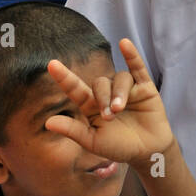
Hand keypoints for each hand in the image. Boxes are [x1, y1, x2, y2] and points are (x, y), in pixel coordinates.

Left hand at [44, 39, 174, 170]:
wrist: (148, 151)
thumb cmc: (119, 147)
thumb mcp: (93, 141)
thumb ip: (73, 131)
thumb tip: (48, 122)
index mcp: (92, 106)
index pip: (75, 88)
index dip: (64, 77)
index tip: (51, 64)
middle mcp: (108, 94)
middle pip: (100, 83)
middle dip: (103, 98)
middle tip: (109, 117)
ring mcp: (127, 89)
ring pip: (120, 79)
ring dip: (118, 93)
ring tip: (120, 109)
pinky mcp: (144, 87)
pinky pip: (137, 67)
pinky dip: (132, 55)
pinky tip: (125, 44)